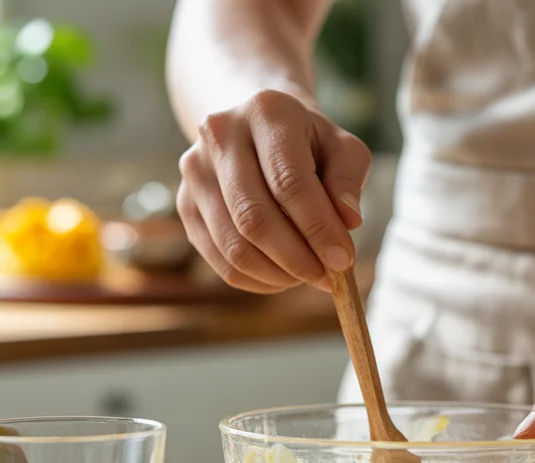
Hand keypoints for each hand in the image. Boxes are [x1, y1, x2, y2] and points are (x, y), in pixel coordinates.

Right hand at [176, 89, 371, 293]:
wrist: (257, 128)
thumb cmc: (308, 143)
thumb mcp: (342, 148)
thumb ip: (348, 180)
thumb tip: (348, 221)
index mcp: (265, 111)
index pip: (289, 182)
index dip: (318, 228)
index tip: (343, 261)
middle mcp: (219, 135)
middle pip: (255, 218)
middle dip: (296, 258)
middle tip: (328, 278)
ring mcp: (195, 171)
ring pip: (233, 245)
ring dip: (277, 274)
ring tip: (307, 276)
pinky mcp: (186, 204)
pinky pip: (220, 260)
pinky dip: (256, 279)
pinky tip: (282, 276)